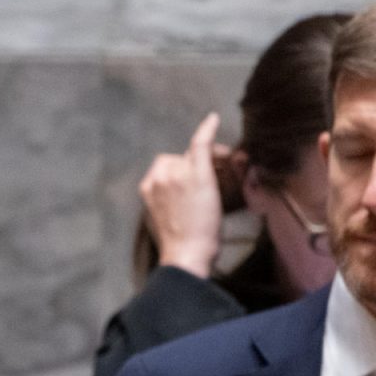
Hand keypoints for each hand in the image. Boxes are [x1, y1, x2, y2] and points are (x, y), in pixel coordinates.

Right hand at [138, 111, 226, 277]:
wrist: (185, 255)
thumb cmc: (179, 245)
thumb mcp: (165, 219)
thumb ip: (168, 201)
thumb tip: (182, 196)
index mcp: (147, 188)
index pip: (167, 167)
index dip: (184, 168)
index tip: (199, 178)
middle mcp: (158, 177)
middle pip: (181, 159)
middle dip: (198, 163)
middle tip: (220, 173)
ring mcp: (176, 174)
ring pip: (195, 156)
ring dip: (211, 160)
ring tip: (227, 170)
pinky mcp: (196, 174)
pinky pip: (200, 145)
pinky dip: (207, 131)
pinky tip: (213, 120)